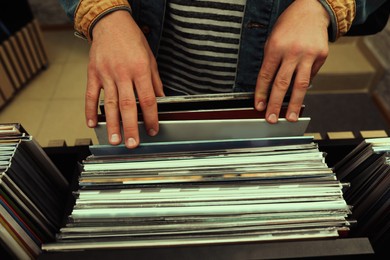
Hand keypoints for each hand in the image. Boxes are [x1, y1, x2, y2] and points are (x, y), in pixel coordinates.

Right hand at [86, 10, 163, 147]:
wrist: (111, 23)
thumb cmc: (132, 40)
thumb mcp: (151, 59)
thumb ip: (155, 81)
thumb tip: (161, 100)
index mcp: (140, 69)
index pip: (148, 99)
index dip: (152, 117)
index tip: (154, 130)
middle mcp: (123, 73)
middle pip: (128, 105)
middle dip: (131, 126)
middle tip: (132, 143)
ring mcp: (106, 74)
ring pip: (109, 103)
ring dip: (112, 123)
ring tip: (115, 139)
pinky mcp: (93, 73)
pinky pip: (90, 94)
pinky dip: (90, 110)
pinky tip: (93, 123)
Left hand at [254, 0, 329, 122]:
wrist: (312, 10)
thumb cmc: (289, 25)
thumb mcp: (272, 39)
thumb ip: (271, 61)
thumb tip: (268, 85)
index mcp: (275, 47)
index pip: (266, 75)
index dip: (261, 93)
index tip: (259, 106)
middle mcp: (292, 51)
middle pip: (281, 83)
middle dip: (275, 104)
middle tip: (271, 118)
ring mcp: (308, 54)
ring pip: (300, 85)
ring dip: (294, 104)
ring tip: (290, 117)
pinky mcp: (321, 56)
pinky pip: (310, 76)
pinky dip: (303, 86)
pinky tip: (299, 94)